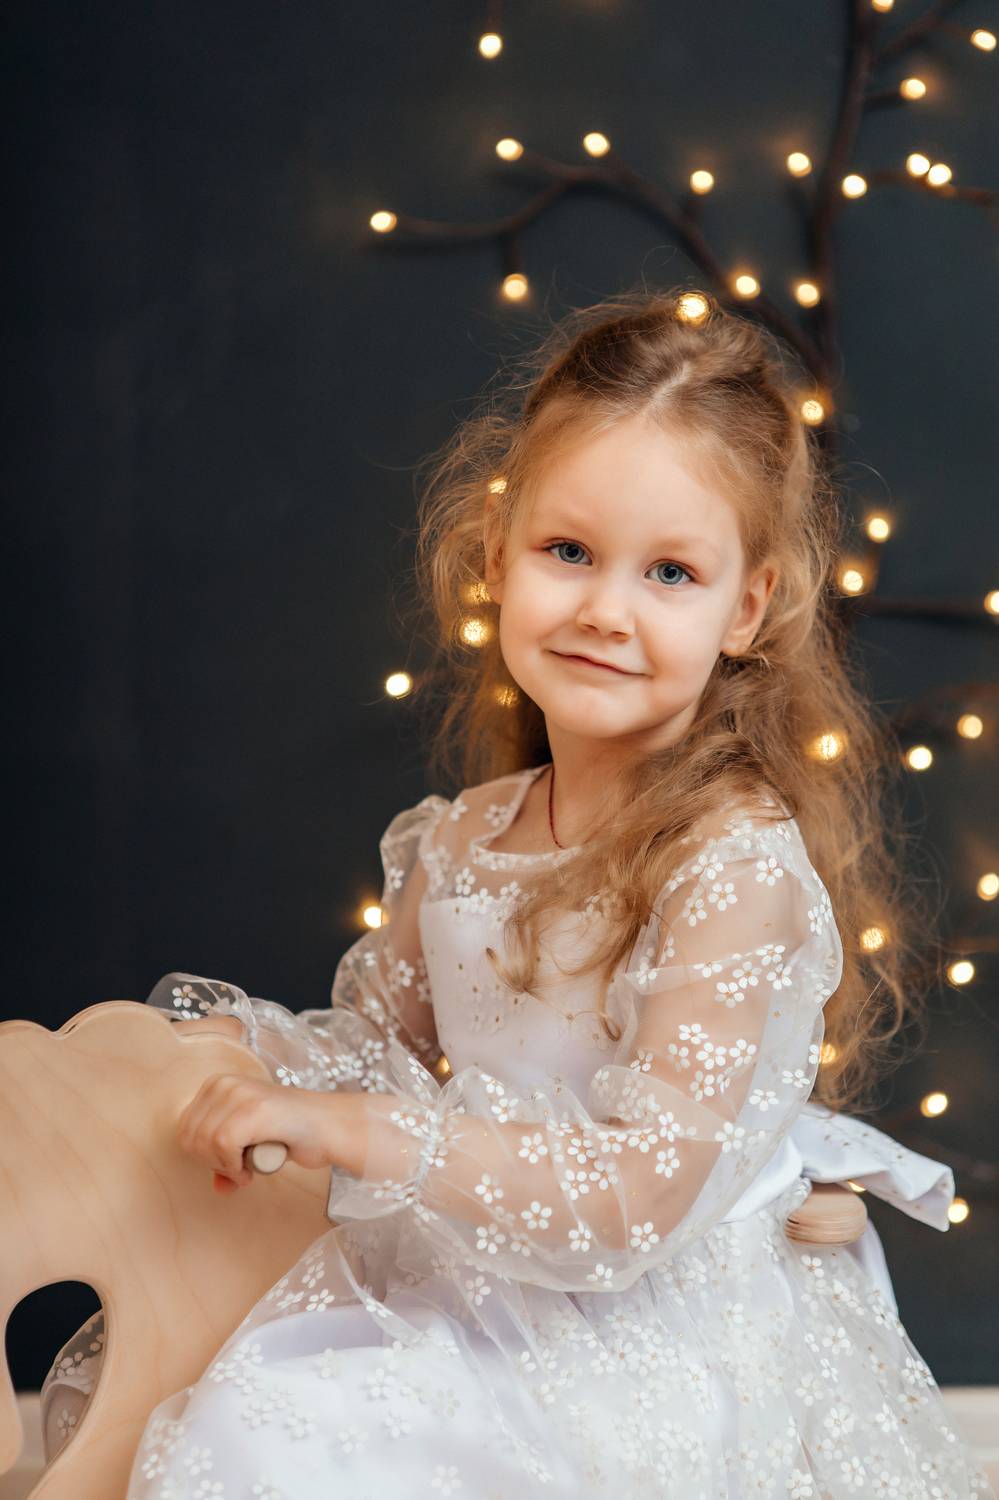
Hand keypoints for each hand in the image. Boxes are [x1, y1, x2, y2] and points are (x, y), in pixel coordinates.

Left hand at [177, 1073, 338, 1192]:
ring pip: (204, 1143)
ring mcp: (239, 1093)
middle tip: (239, 1170)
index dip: (203, 1156)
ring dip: (225, 1168)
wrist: (327, 1127)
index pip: (184, 1129)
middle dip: (212, 1164)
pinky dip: (235, 1168)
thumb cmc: (291, 1133)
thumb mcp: (249, 1143)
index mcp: (217, 1084)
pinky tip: (251, 1170)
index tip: (229, 1164)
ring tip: (247, 1169)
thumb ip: (227, 1160)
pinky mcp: (253, 1109)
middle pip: (189, 1138)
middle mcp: (225, 1083)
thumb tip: (217, 1188)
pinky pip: (223, 1147)